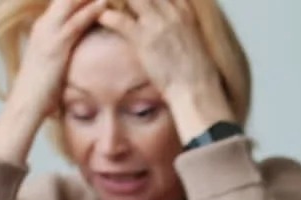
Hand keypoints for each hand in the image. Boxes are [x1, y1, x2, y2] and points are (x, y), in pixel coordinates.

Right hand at [9, 0, 107, 118]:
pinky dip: (90, 11)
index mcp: (42, 28)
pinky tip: (104, 3)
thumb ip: (62, 51)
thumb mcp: (52, 63)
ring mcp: (47, 35)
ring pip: (69, 3)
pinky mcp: (55, 47)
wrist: (24, 104)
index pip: (61, 2)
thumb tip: (74, 52)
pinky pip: (75, 24)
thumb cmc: (39, 89)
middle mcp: (43, 26)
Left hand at [98, 0, 234, 137]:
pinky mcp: (143, 38)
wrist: (196, 90)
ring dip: (117, 0)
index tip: (142, 2)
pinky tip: (102, 18)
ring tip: (106, 3)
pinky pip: (118, 19)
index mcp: (185, 12)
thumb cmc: (197, 72)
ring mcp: (157, 24)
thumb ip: (180, 27)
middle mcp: (171, 12)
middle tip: (120, 2)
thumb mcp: (194, 41)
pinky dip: (107, 17)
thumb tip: (170, 28)